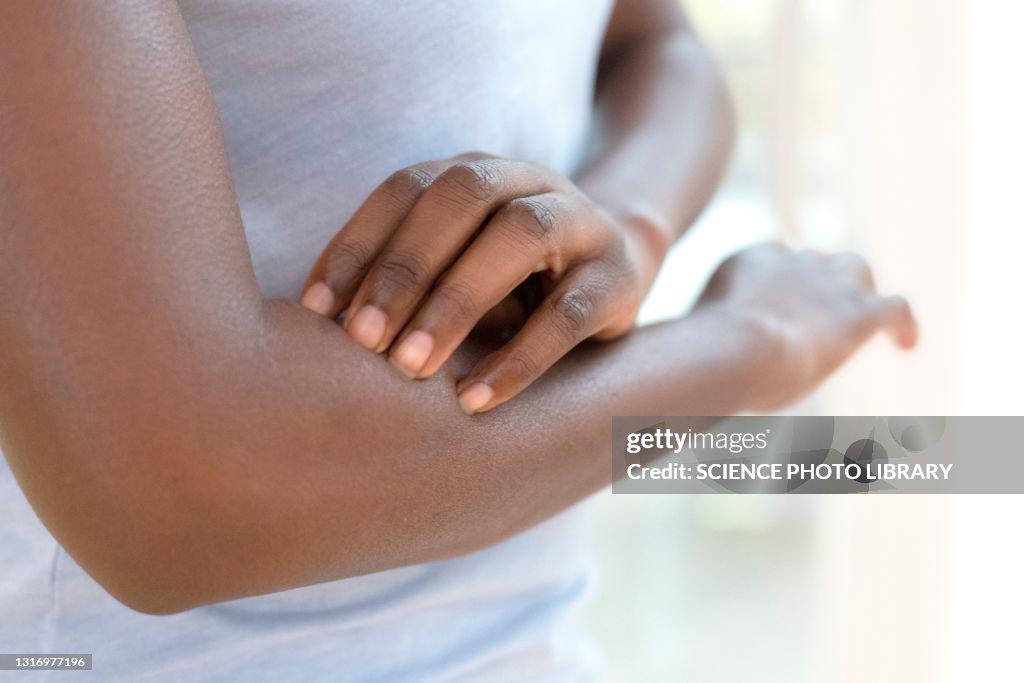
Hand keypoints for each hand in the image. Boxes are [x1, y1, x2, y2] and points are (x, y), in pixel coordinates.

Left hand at [300, 153, 667, 412]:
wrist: (621, 265)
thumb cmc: (510, 278)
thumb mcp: (456, 264)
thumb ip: (405, 279)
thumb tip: (317, 330)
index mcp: (475, 172)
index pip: (405, 188)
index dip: (358, 242)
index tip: (316, 309)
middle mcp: (528, 181)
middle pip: (461, 198)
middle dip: (404, 267)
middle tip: (361, 340)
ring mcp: (582, 222)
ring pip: (520, 237)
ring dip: (457, 299)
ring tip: (411, 367)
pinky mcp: (620, 277)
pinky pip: (570, 313)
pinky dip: (520, 356)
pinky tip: (475, 398)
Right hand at [696, 243, 917, 409]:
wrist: (732, 351)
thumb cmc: (701, 355)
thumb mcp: (693, 340)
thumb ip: (696, 342)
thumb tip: (680, 368)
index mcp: (746, 259)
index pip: (772, 257)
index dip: (779, 281)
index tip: (775, 306)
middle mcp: (791, 260)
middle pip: (814, 260)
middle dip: (818, 280)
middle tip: (820, 311)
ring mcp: (829, 283)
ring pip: (856, 269)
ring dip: (859, 290)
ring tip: (865, 316)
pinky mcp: (860, 312)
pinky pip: (896, 308)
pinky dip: (904, 325)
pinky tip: (907, 346)